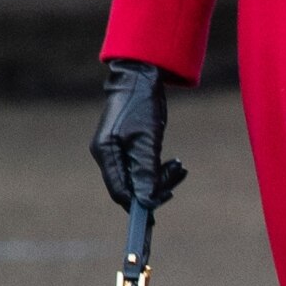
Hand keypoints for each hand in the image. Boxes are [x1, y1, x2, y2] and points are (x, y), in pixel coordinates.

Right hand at [91, 60, 167, 209]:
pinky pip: (140, 166)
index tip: (158, 211)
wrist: (141, 74)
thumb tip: (146, 202)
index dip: (138, 205)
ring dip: (160, 178)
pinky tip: (172, 164)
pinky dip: (156, 169)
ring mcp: (114, 149)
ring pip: (137, 177)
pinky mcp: (125, 145)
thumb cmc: (142, 103)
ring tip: (179, 168)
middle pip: (129, 186)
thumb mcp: (148, 139)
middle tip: (177, 176)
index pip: (119, 191)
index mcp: (106, 152)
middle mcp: (107, 153)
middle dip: (154, 188)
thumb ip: (146, 171)